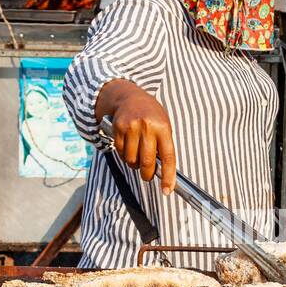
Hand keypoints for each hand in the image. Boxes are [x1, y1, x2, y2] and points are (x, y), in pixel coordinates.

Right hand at [96, 79, 176, 194]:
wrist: (129, 97)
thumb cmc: (150, 114)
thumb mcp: (163, 124)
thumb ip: (163, 145)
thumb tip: (163, 171)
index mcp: (163, 127)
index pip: (168, 157)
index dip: (168, 176)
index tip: (167, 190)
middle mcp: (147, 127)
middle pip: (147, 162)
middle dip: (148, 174)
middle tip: (148, 176)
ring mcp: (131, 128)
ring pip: (132, 160)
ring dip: (135, 164)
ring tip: (138, 156)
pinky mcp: (118, 129)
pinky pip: (121, 153)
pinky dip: (125, 156)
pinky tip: (129, 148)